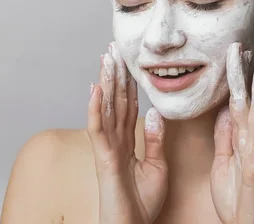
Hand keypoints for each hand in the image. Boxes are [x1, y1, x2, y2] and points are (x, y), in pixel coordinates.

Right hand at [87, 42, 167, 223]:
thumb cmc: (143, 204)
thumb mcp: (157, 167)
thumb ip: (155, 140)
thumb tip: (153, 113)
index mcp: (128, 142)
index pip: (128, 106)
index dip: (128, 84)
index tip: (128, 62)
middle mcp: (115, 140)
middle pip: (115, 101)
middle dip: (115, 75)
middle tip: (113, 49)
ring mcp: (107, 148)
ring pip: (106, 108)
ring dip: (105, 82)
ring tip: (105, 59)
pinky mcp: (104, 158)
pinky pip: (99, 129)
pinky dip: (96, 108)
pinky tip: (95, 88)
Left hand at [210, 42, 253, 223]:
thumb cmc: (237, 200)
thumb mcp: (225, 163)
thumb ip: (225, 137)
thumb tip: (224, 111)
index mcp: (239, 140)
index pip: (236, 102)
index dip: (234, 78)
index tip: (232, 55)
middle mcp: (251, 142)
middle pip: (248, 101)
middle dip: (245, 73)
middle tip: (242, 45)